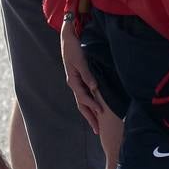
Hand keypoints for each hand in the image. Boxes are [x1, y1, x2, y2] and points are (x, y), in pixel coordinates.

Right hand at [61, 18, 104, 133]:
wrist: (67, 38)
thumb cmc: (73, 48)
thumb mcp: (80, 60)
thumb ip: (87, 74)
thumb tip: (94, 88)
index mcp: (73, 80)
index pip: (83, 98)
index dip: (92, 106)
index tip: (101, 113)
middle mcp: (73, 83)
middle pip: (82, 104)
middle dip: (89, 118)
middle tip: (97, 130)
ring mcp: (75, 82)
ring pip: (82, 102)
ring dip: (89, 113)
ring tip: (96, 124)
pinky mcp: (79, 78)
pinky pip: (84, 95)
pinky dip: (89, 104)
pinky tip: (94, 108)